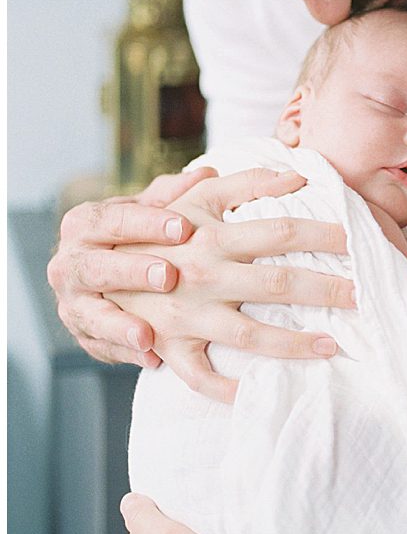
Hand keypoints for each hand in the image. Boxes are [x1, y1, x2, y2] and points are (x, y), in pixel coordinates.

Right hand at [48, 167, 213, 366]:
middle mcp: (71, 264)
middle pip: (95, 266)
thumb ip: (174, 194)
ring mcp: (74, 303)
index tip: (183, 227)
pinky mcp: (85, 336)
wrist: (103, 275)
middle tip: (170, 276)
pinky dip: (126, 354)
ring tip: (148, 333)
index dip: (146, 223)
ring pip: (91, 314)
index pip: (111, 219)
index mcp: (85, 225)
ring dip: (120, 324)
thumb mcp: (148, 210)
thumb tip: (208, 174)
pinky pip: (101, 347)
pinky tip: (152, 359)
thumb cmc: (133, 235)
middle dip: (131, 271)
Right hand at [110, 168, 353, 401]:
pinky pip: (204, 378)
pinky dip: (233, 390)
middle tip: (365, 296)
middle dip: (326, 290)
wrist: (84, 268)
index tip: (358, 240)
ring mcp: (185, 316)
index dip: (322, 236)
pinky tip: (269, 392)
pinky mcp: (168, 348)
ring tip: (334, 345)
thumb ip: (246, 182)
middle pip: (276, 283)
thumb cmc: (153, 230)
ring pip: (251, 337)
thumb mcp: (195, 198)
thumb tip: (298, 173)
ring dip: (295, 344)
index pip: (280, 231)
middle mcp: (202, 276)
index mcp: (210, 236)